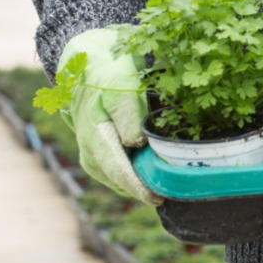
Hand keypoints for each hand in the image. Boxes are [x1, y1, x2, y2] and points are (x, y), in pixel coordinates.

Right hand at [57, 25, 162, 205]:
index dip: (139, 188)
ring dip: (141, 183)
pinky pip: (119, 172)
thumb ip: (127, 114)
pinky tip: (154, 173)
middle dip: (145, 189)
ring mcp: (93, 156)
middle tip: (174, 191)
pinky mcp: (100, 155)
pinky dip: (136, 175)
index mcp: (96, 139)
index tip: (159, 196)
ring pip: (120, 180)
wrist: (89, 66)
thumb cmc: (108, 75)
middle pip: (120, 181)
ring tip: (168, 185)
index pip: (119, 172)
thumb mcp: (120, 87)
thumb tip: (134, 144)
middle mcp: (91, 154)